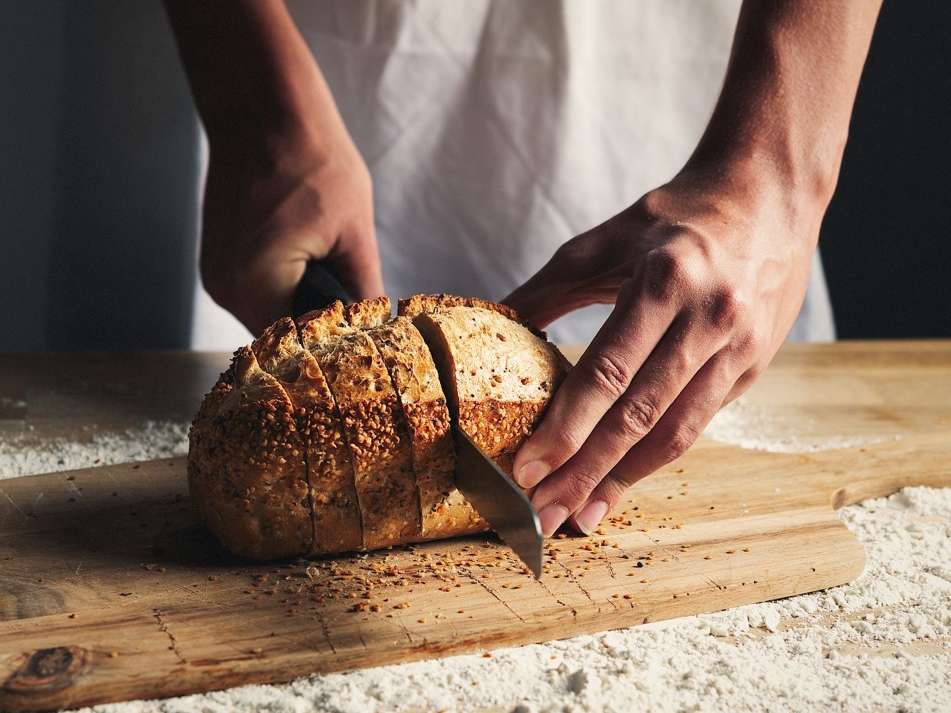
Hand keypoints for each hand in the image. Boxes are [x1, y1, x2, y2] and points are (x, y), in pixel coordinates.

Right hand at [200, 132, 382, 334]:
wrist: (263, 109)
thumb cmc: (313, 160)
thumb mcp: (354, 232)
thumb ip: (363, 289)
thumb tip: (377, 327)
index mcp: (256, 284)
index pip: (297, 347)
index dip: (330, 349)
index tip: (359, 344)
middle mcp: (226, 286)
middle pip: (278, 337)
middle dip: (317, 331)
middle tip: (355, 321)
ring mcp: (216, 273)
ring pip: (264, 315)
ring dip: (299, 310)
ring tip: (336, 293)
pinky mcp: (217, 258)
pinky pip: (253, 293)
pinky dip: (281, 291)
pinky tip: (311, 273)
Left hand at [505, 165, 823, 535]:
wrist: (770, 195)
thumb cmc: (678, 216)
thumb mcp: (608, 240)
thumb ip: (548, 288)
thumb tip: (492, 321)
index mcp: (665, 280)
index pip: (607, 371)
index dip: (565, 427)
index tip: (527, 467)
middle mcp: (709, 318)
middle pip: (639, 415)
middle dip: (586, 471)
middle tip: (545, 511)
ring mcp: (739, 347)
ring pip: (675, 432)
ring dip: (623, 480)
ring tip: (580, 514)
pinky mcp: (754, 365)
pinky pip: (699, 423)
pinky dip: (657, 458)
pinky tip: (623, 480)